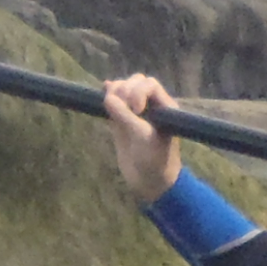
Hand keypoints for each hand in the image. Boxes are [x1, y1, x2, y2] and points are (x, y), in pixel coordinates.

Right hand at [102, 74, 183, 200]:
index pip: (149, 84)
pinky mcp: (122, 122)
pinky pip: (115, 103)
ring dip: (115, 92)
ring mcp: (136, 113)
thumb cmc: (154, 161)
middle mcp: (151, 106)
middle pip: (135, 82)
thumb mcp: (142, 138)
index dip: (138, 91)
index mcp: (164, 107)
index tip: (136, 110)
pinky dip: (108, 97)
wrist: (151, 183)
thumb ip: (126, 116)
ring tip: (109, 104)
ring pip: (124, 90)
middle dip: (125, 89)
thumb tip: (107, 96)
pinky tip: (102, 92)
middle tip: (122, 109)